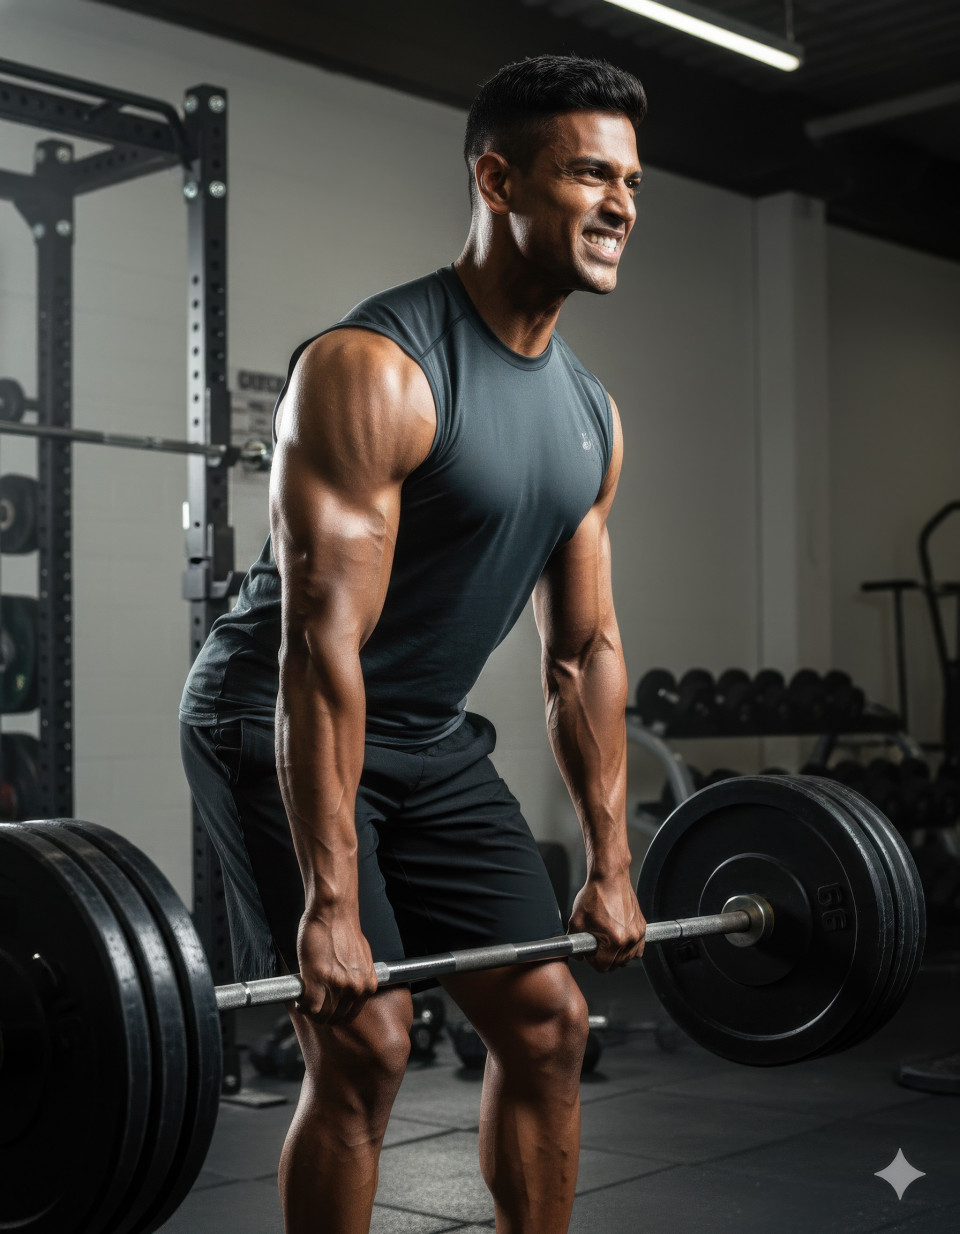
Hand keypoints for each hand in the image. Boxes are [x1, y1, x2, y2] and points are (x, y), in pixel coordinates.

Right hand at [293, 908, 378, 1024]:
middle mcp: (355, 988)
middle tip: (314, 1004)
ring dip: (311, 1011)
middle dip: (323, 1013)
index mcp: (367, 984)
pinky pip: (308, 1007)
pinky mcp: (317, 980)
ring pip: (321, 1015)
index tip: (327, 1007)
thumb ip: (356, 978)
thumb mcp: (361, 959)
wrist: (334, 912)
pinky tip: (299, 999)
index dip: (336, 1012)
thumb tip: (346, 990)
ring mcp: (336, 986)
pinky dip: (302, 1006)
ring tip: (305, 1001)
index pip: (351, 1013)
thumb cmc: (344, 929)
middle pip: (336, 1017)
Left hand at [567, 873, 645, 971]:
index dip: (592, 961)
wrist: (610, 877)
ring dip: (617, 955)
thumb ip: (574, 942)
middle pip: (616, 964)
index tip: (589, 952)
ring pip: (628, 958)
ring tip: (607, 941)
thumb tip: (578, 954)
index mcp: (614, 941)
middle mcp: (629, 939)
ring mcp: (638, 933)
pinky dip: (630, 948)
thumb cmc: (595, 895)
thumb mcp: (576, 921)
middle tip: (596, 945)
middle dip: (604, 958)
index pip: (603, 967)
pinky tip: (620, 940)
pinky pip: (638, 948)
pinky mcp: (642, 926)